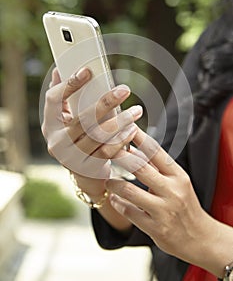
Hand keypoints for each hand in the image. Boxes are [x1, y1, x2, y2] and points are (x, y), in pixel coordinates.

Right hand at [42, 67, 141, 195]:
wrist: (84, 174)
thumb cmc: (77, 138)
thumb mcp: (68, 119)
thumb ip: (64, 97)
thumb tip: (58, 71)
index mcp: (49, 124)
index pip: (54, 99)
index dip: (69, 84)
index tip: (87, 71)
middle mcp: (56, 142)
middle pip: (82, 119)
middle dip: (105, 103)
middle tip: (125, 90)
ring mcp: (71, 158)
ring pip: (97, 137)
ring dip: (120, 122)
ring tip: (136, 111)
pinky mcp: (87, 169)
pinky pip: (107, 153)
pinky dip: (121, 140)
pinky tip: (132, 129)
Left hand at [106, 128, 232, 276]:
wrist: (200, 238)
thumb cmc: (184, 204)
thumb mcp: (176, 182)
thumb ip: (155, 168)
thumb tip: (132, 150)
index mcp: (178, 176)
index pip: (156, 151)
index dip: (139, 138)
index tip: (125, 126)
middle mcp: (172, 191)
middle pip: (140, 167)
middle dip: (120, 156)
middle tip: (106, 150)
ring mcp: (164, 211)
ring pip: (130, 191)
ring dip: (114, 183)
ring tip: (108, 180)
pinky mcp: (156, 228)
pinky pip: (129, 212)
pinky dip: (118, 203)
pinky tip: (114, 199)